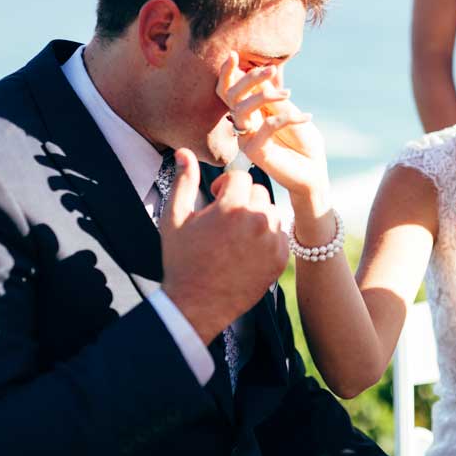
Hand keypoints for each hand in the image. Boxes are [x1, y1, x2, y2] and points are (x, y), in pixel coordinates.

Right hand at [159, 149, 287, 343]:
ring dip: (256, 218)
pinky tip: (246, 252)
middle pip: (258, 192)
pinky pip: (280, 234)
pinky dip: (267, 238)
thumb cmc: (182, 259)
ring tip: (235, 237)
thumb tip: (184, 151)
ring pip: (271, 212)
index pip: (241, 177)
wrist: (196, 304)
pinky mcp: (280, 259)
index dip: (226, 187)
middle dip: (242, 201)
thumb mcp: (175, 218)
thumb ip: (184, 181)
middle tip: (224, 222)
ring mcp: (272, 242)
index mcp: (232, 207)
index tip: (216, 201)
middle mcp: (257, 221)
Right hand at [218, 52, 328, 201]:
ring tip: (289, 93)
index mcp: (251, 112)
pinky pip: (266, 126)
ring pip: (241, 109)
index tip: (233, 54)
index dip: (227, 73)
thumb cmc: (304, 142)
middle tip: (270, 70)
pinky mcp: (255, 152)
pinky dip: (287, 117)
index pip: (229, 91)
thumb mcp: (291, 112)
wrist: (314, 172)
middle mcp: (244, 124)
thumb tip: (265, 73)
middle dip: (248, 78)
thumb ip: (275, 96)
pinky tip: (306, 117)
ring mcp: (246, 139)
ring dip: (264, 95)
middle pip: (231, 96)